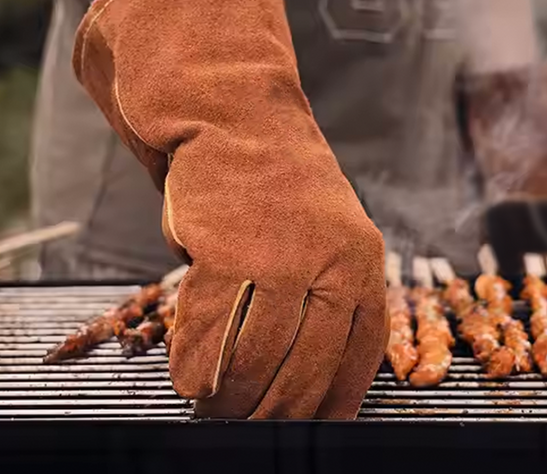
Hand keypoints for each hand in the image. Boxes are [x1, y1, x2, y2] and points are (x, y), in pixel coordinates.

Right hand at [74, 0, 387, 418]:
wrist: (233, 116)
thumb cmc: (272, 185)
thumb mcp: (321, 236)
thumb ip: (319, 296)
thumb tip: (301, 372)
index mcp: (363, 263)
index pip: (356, 360)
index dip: (329, 406)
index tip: (308, 430)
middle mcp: (335, 264)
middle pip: (304, 375)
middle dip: (270, 414)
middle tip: (242, 423)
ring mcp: (285, 258)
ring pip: (255, 365)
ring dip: (227, 397)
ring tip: (210, 405)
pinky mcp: (232, 251)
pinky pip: (207, 333)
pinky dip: (191, 362)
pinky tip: (184, 370)